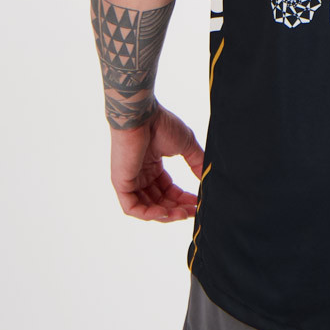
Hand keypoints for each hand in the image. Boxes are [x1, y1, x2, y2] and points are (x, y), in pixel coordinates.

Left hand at [109, 101, 204, 222]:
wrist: (141, 115)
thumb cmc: (161, 124)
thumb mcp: (186, 145)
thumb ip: (197, 162)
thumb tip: (208, 179)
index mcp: (153, 166)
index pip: (169, 190)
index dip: (183, 199)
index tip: (198, 204)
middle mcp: (141, 175)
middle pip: (160, 201)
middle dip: (177, 209)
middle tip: (193, 212)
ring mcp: (130, 180)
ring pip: (147, 207)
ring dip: (166, 214)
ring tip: (183, 214)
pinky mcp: (121, 183)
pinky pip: (133, 207)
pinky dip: (149, 214)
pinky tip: (165, 212)